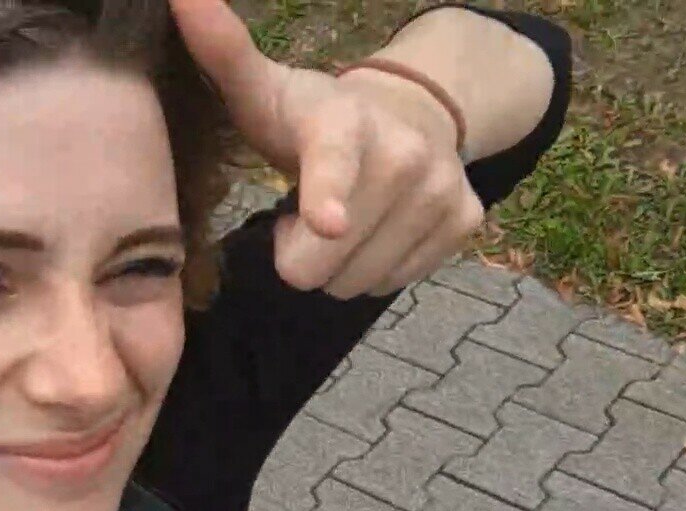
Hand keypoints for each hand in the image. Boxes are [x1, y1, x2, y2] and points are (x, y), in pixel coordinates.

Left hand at [168, 0, 488, 297]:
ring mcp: (440, 189)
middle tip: (301, 213)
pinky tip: (370, 229)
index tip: (326, 222)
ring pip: (357, 282)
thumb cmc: (311, 116)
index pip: (333, 162)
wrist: (407, 113)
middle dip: (299, 253)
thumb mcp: (263, 89)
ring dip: (335, 265)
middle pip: (324, 258)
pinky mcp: (463, 220)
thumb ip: (222, 53)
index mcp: (342, 122)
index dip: (328, 195)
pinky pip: (394, 283)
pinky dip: (373, 267)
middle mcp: (404, 153)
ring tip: (336, 218)